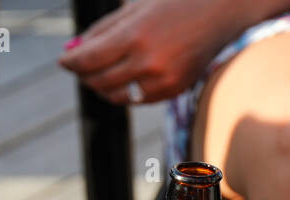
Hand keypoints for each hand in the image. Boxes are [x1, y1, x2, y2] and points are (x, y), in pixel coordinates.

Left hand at [58, 0, 252, 104]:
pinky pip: (136, 99)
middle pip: (98, 81)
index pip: (88, 60)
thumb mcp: (137, 7)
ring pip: (114, 95)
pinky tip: (124, 75)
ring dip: (100, 86)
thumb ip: (102, 30)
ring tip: (99, 71)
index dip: (71, 62)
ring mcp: (161, 81)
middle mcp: (148, 62)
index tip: (63, 59)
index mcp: (136, 36)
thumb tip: (72, 51)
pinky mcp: (172, 91)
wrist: (226, 9)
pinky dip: (123, 90)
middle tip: (79, 65)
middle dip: (83, 74)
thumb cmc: (177, 2)